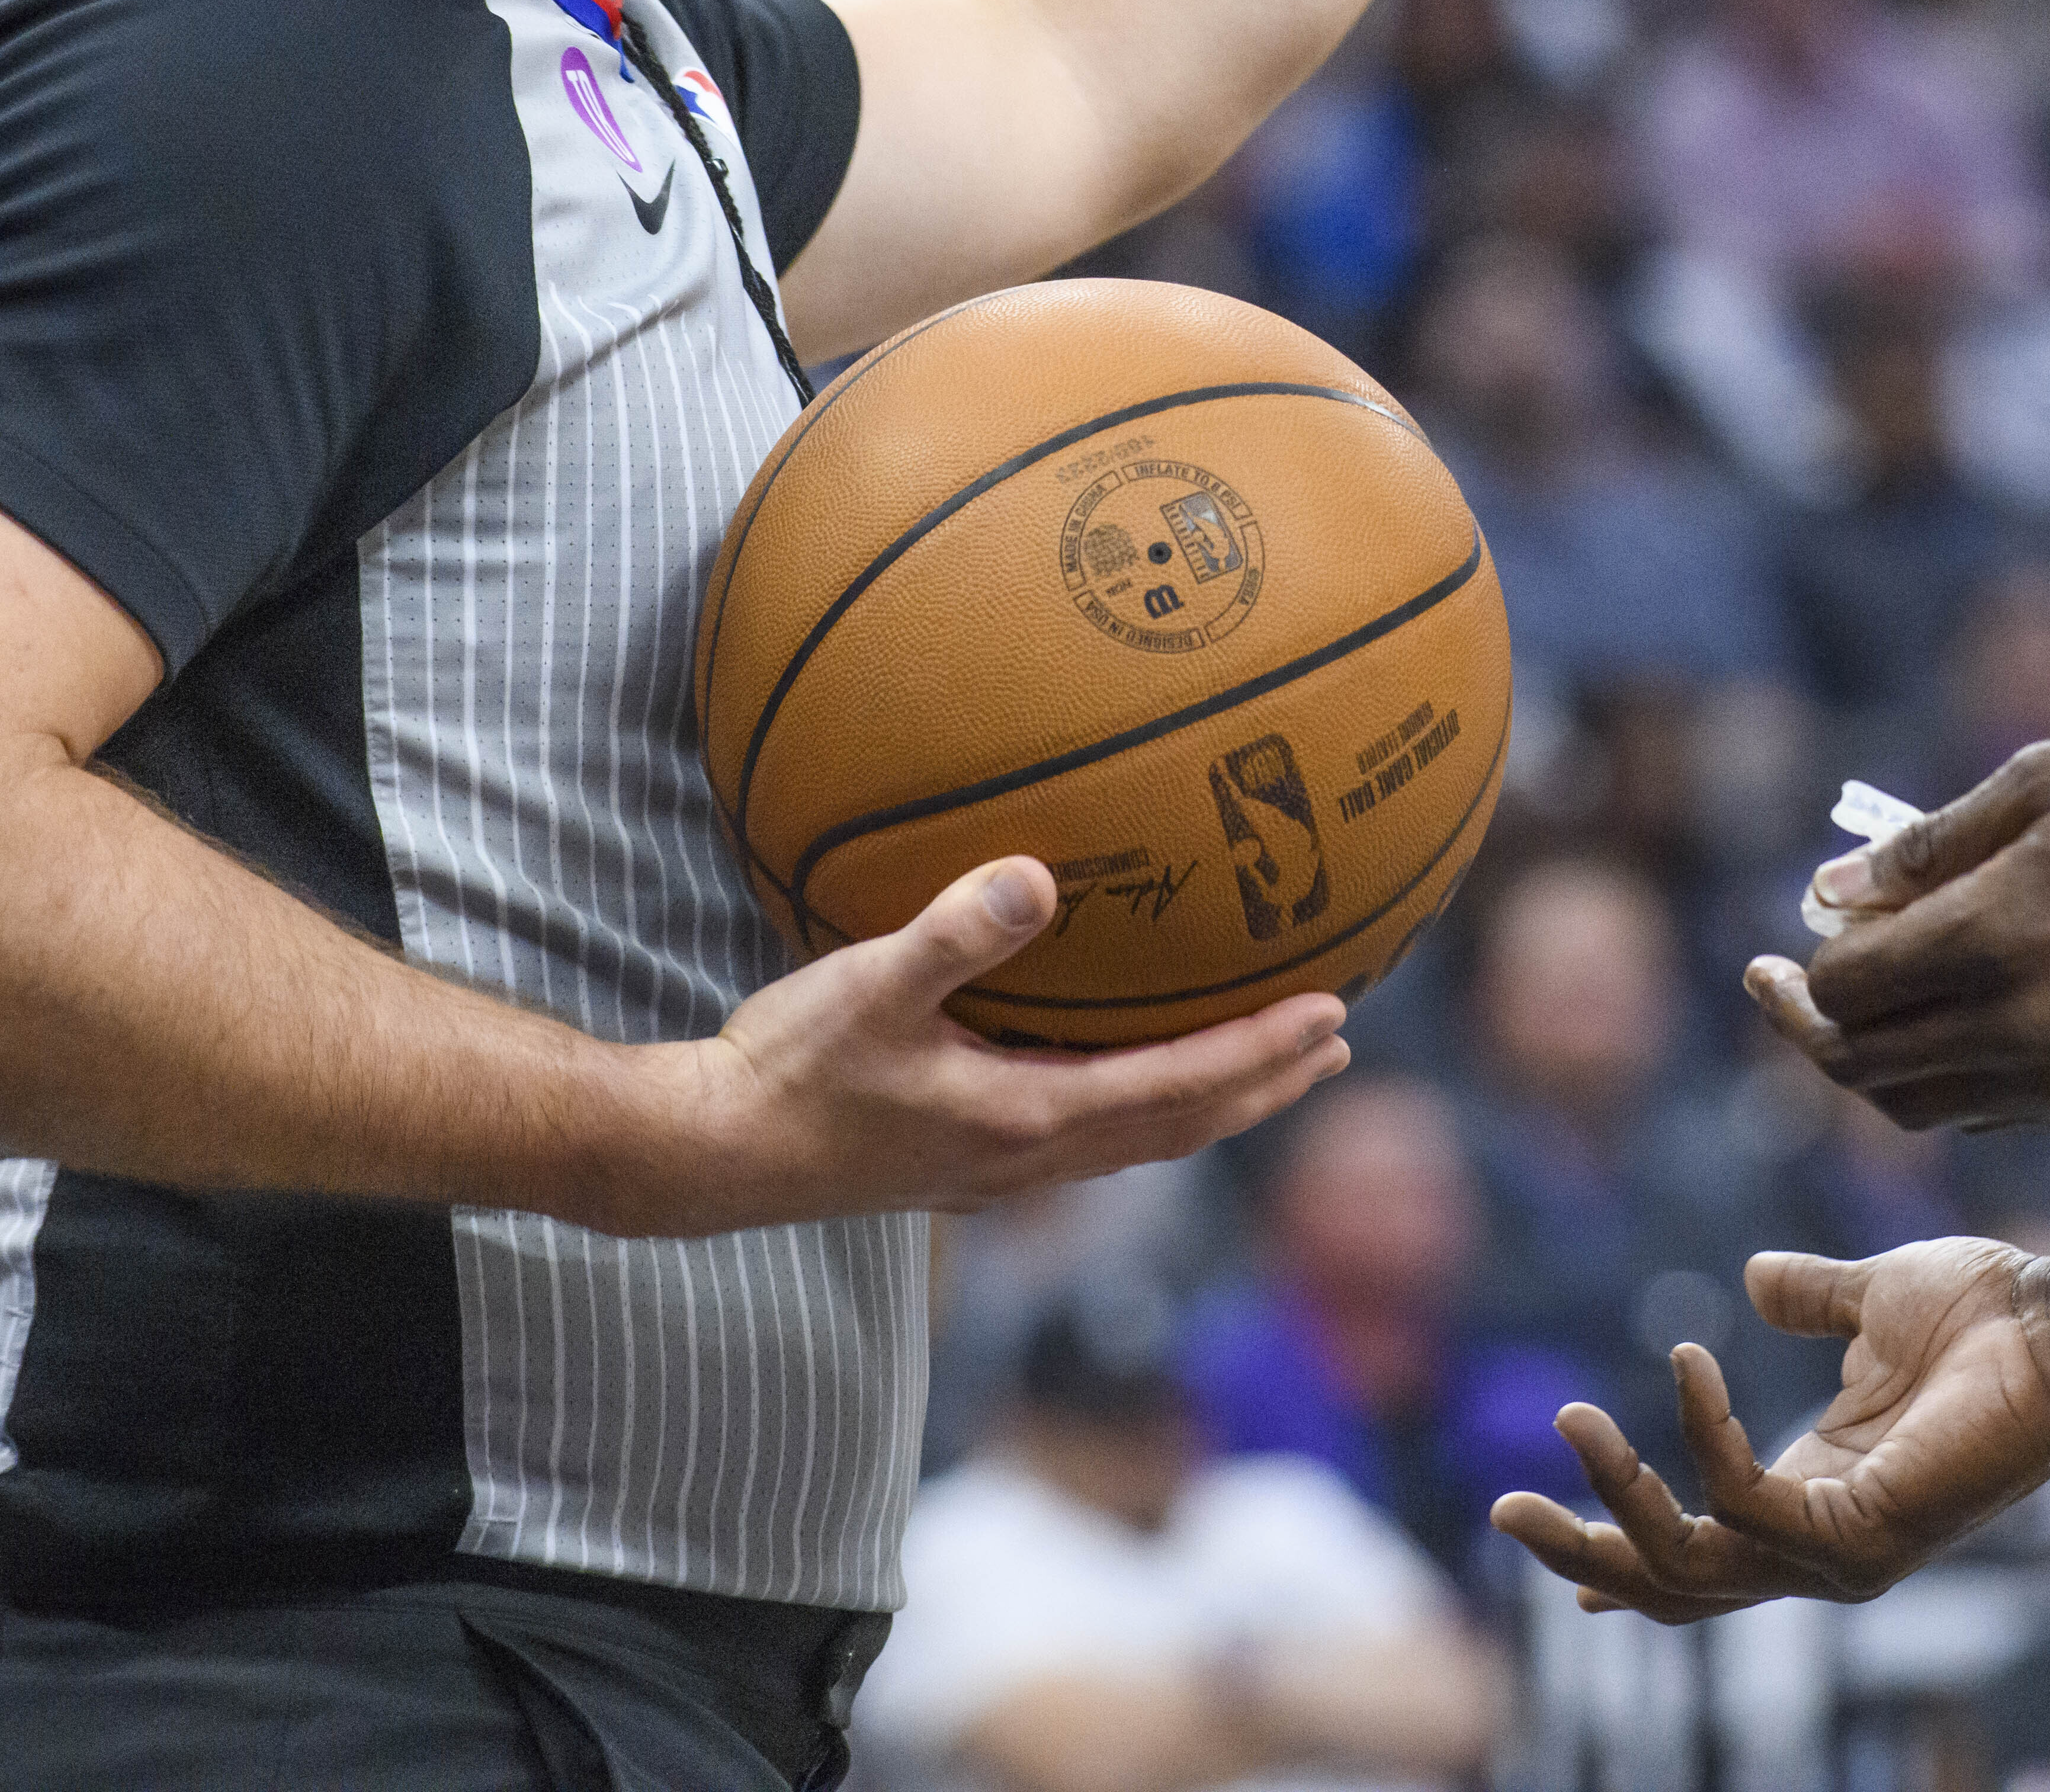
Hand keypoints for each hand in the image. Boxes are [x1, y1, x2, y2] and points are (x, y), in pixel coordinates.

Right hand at [626, 855, 1348, 1231]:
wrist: (714, 1154)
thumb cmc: (790, 1069)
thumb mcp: (869, 986)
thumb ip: (952, 931)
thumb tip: (1034, 877)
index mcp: (1027, 1119)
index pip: (1180, 1088)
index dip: (1261, 1054)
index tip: (1333, 1017)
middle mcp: (1030, 1160)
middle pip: (1182, 1127)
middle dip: (1264, 1085)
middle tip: (1336, 1046)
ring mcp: (1000, 1171)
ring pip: (1141, 1140)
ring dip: (1215, 1104)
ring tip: (1269, 1067)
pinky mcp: (968, 1165)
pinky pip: (1091, 1137)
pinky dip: (1147, 1107)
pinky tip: (1134, 1074)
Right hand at [1491, 1237, 2049, 1620]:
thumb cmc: (1993, 1316)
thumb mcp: (1873, 1300)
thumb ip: (1812, 1296)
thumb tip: (1758, 1275)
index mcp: (1815, 1493)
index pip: (1704, 1553)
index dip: (1627, 1551)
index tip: (1557, 1549)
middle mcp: (1821, 1542)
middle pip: (1677, 1590)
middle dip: (1585, 1554)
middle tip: (1504, 1508)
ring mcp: (1842, 1553)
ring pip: (1692, 1565)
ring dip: (1619, 1494)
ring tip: (1573, 1418)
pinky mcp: (1861, 1535)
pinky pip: (1745, 1501)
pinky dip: (1703, 1436)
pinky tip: (1690, 1365)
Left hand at [1753, 719, 2049, 1128]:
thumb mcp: (2042, 780)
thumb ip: (1927, 847)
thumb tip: (1829, 891)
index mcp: (2000, 931)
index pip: (1849, 989)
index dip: (1804, 971)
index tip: (1789, 941)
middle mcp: (2027, 1021)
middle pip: (1868, 1064)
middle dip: (1811, 1028)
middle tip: (1784, 986)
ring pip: (1921, 1104)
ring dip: (1872, 1063)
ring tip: (1860, 1008)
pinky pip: (1990, 1111)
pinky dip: (1943, 1080)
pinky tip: (1942, 1023)